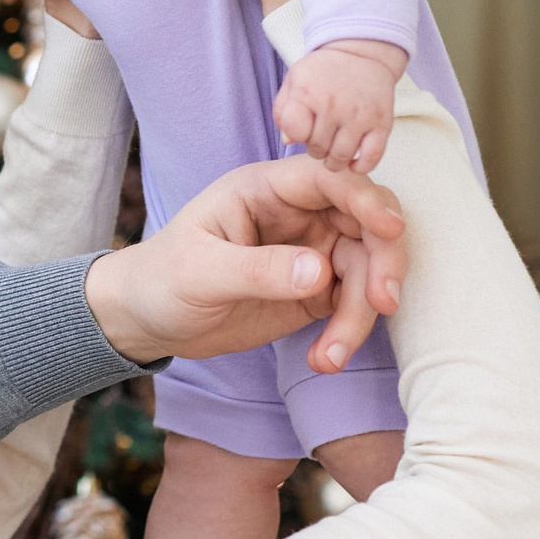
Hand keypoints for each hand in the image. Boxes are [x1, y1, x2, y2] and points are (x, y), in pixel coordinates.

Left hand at [84, 155, 406, 372]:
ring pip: (366, 269)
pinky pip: (352, 304)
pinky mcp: (317, 290)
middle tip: (381, 303)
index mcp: (265, 189)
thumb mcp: (200, 272)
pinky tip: (324, 359)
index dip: (365, 197)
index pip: (328, 179)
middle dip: (382, 260)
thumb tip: (320, 271)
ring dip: (361, 314)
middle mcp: (298, 214)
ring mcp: (312, 251)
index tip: (391, 228)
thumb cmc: (162, 279)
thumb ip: (257, 270)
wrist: (148, 320)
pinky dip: (348, 332)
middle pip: (366, 221)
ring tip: (330, 357)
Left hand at [275, 41, 404, 171]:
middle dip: (316, 147)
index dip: (298, 134)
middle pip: (317, 149)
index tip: (304, 127)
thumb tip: (288, 140)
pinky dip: (360, 167)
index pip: (295, 131)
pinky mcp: (382, 123)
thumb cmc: (325, 71)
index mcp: (307, 92)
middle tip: (322, 135)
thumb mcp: (295, 80)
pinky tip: (353, 161)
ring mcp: (359, 115)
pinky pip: (370, 158)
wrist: (364, 54)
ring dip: (334, 160)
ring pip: (340, 158)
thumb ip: (283, 110)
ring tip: (334, 149)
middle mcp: (333, 104)